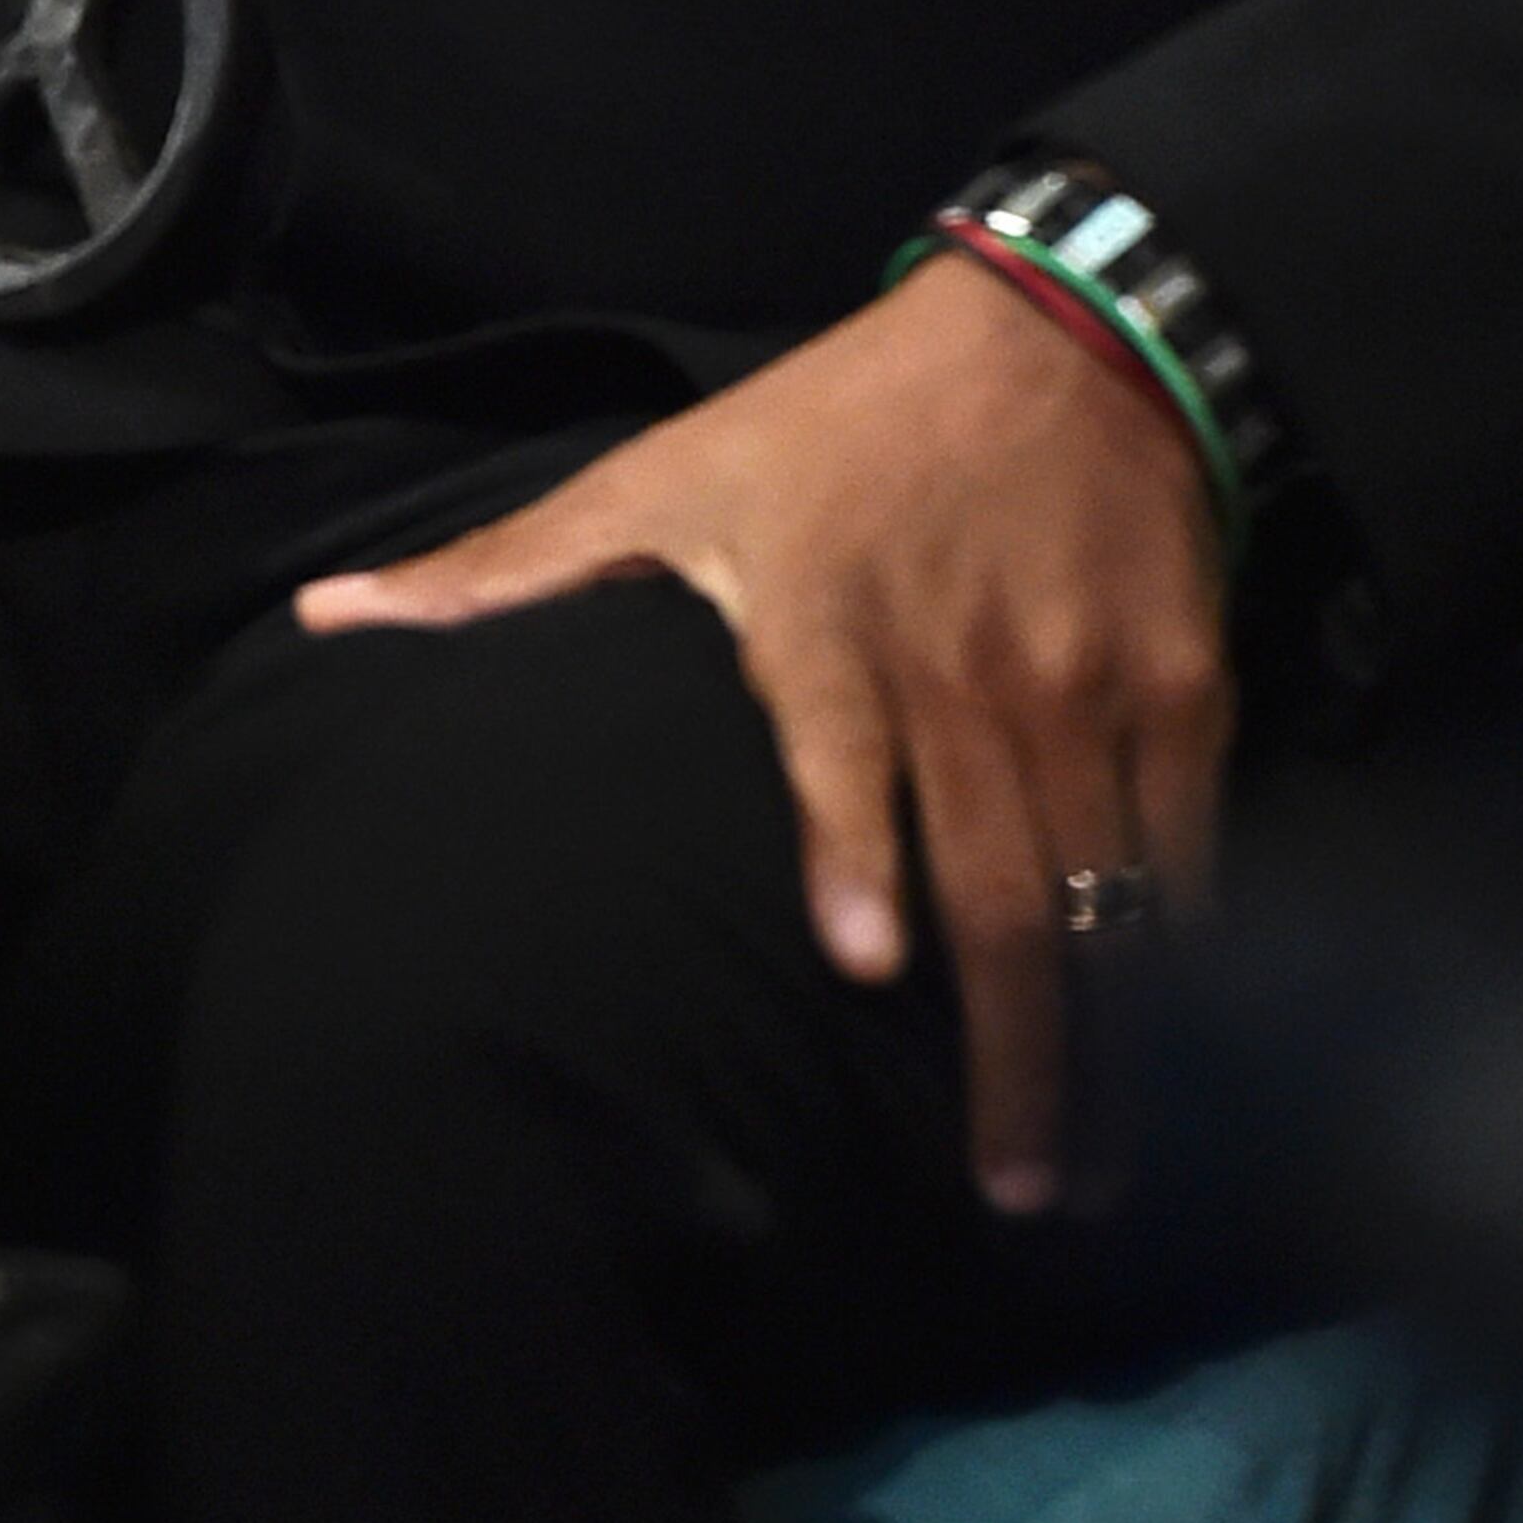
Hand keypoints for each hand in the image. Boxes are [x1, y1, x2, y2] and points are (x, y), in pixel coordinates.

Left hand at [297, 250, 1230, 1209]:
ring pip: (1106, 890)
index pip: (840, 745)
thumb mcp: (669, 474)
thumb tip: (335, 618)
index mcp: (825, 622)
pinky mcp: (1179, 685)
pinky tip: (1175, 1040)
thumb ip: (511, 568)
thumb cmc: (839, 422)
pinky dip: (1186, 946)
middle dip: (1016, 1052)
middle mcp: (965, 666)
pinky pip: (1187, 841)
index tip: (859, 958)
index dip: (853, 850)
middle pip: (997, 881)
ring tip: (1092, 1163)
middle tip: (1017, 1193)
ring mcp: (1082, 684)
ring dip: (1108, 1037)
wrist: (1060, 328)